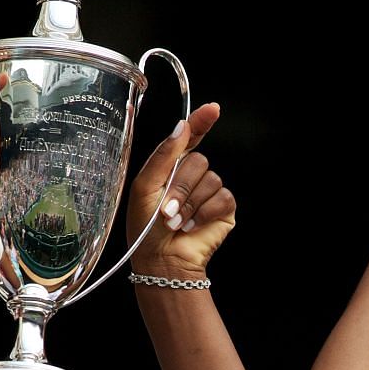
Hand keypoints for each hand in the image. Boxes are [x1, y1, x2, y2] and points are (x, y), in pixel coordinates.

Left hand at [125, 104, 234, 280]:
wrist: (161, 260)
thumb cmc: (145, 228)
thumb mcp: (145, 186)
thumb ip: (164, 155)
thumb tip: (183, 127)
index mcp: (171, 167)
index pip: (190, 138)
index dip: (201, 122)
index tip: (212, 109)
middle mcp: (191, 177)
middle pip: (199, 161)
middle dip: (181, 187)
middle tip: (167, 209)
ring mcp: (209, 192)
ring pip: (211, 179)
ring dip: (191, 203)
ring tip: (177, 222)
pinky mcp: (223, 209)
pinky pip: (223, 197)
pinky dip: (206, 212)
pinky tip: (194, 226)